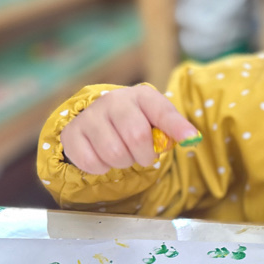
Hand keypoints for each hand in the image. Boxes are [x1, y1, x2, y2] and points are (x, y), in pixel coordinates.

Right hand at [59, 86, 196, 174]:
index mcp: (141, 96)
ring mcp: (90, 116)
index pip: (162, 111)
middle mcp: (113, 101)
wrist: (99, 119)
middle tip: (143, 156)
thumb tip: (192, 138)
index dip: (177, 127)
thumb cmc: (136, 121)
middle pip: (137, 137)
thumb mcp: (156, 119)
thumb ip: (173, 128)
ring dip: (123, 163)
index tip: (191, 139)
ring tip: (123, 153)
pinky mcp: (72, 133)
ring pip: (114, 153)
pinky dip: (102, 168)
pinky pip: (91, 162)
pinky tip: (104, 156)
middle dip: (144, 155)